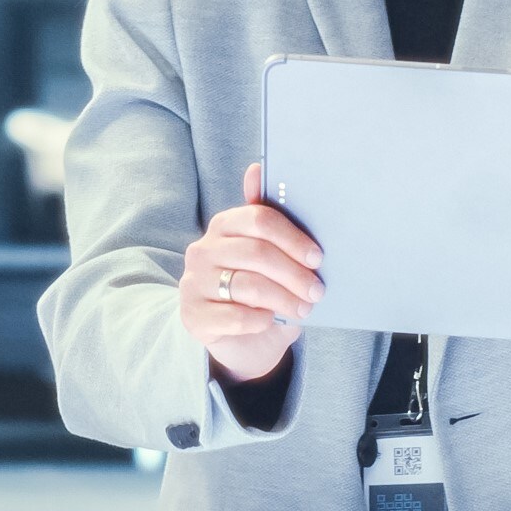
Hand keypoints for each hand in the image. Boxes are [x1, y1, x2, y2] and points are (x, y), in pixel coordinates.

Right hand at [181, 163, 324, 384]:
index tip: (318, 258)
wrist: (244, 342)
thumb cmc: (262, 291)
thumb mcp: (270, 256)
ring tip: (304, 308)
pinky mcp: (192, 316)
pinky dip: (261, 319)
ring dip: (284, 298)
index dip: (293, 238)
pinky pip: (234, 316)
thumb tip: (257, 168)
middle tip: (317, 290)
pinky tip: (272, 320)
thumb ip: (269, 219)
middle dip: (294, 273)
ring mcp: (194, 283)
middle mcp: (202, 250)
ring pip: (248, 285)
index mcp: (223, 225)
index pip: (258, 219)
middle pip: (257, 253)